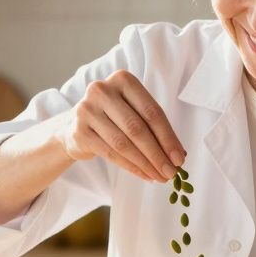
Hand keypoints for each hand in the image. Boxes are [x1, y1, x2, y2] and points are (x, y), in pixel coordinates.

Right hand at [58, 69, 184, 182]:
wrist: (75, 125)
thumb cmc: (114, 117)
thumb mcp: (135, 113)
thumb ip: (156, 129)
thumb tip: (179, 155)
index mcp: (123, 80)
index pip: (151, 111)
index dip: (168, 137)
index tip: (179, 158)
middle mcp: (103, 90)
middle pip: (137, 128)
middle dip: (157, 154)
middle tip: (171, 173)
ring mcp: (87, 110)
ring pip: (123, 143)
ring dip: (145, 164)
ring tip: (159, 177)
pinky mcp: (79, 131)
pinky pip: (110, 153)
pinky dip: (131, 167)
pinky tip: (144, 175)